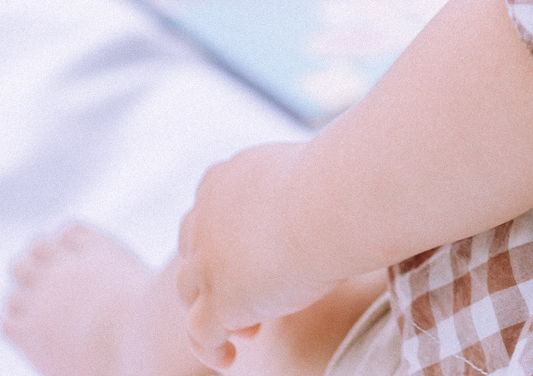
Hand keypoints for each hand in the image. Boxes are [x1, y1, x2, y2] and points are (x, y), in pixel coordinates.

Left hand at [174, 141, 338, 366]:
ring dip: (215, 311)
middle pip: (194, 253)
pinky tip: (230, 359)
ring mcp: (207, 262)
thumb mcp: (304, 175)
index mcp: (223, 181)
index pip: (209, 213)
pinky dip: (211, 349)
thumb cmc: (341, 182)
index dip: (227, 238)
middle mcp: (205, 219)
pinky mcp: (220, 301)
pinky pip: (201, 335)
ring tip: (251, 331)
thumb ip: (296, 192)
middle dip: (218, 274)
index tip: (258, 253)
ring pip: (191, 293)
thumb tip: (330, 201)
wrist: (333, 202)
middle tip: (256, 290)